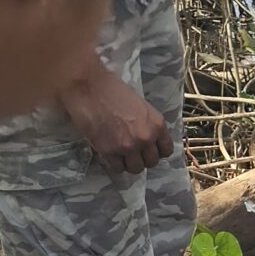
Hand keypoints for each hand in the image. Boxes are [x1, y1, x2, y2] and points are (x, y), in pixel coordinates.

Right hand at [58, 57, 172, 173]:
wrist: (88, 86)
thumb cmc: (112, 89)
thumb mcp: (140, 105)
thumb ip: (147, 124)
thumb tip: (146, 138)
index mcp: (156, 124)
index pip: (166, 150)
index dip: (156, 151)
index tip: (148, 149)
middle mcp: (146, 137)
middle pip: (151, 162)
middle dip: (142, 158)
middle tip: (131, 152)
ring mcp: (128, 146)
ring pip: (135, 168)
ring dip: (128, 163)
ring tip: (120, 154)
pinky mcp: (110, 152)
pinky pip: (118, 168)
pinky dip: (114, 163)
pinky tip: (109, 154)